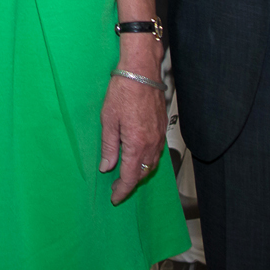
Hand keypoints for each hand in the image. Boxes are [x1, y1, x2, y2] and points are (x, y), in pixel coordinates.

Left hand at [100, 41, 166, 205]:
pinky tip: (138, 157)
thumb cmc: (122, 91)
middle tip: (117, 188)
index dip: (122, 190)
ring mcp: (159, 136)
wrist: (141, 72)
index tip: (114, 198)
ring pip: (152, 164)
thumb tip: (106, 167)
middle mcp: (151, 144)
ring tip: (126, 175)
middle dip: (130, 184)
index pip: (130, 177)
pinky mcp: (163, 128)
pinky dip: (147, 160)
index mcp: (136, 144)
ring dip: (139, 173)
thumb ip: (109, 146)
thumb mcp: (108, 119)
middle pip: (143, 173)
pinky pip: (157, 152)